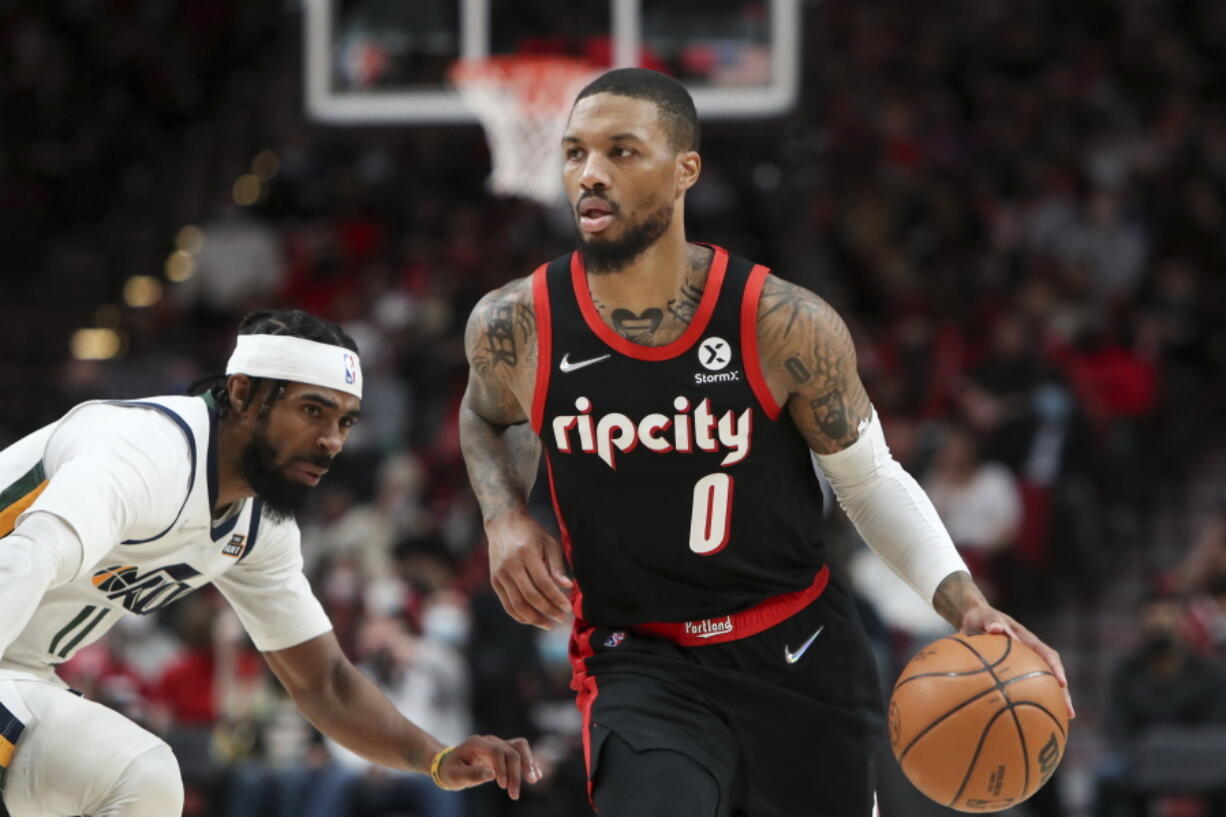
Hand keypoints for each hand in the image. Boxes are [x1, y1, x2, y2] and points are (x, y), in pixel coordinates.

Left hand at [438, 735, 540, 799]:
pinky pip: (521, 753)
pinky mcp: (504, 752)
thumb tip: (492, 774)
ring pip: (520, 747)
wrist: (449, 764)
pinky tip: (536, 775)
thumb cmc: (450, 770)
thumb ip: (472, 774)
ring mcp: (498, 745)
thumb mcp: (455, 775)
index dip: (503, 768)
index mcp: (477, 743)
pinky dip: (529, 763)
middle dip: (516, 772)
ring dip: (528, 763)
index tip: (502, 786)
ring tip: (533, 780)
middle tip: (514, 794)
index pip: (497, 750)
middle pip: (512, 750)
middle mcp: (491, 741)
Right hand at [487, 510, 572, 627]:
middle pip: (530, 596)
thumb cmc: (531, 533)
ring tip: (549, 624)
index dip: (556, 598)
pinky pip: (507, 604)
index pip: (543, 583)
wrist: (503, 524)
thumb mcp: (549, 543)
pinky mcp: (495, 581)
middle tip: (561, 618)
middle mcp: (511, 565)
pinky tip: (533, 620)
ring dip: (534, 618)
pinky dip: (520, 616)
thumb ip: (557, 565)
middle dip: (548, 611)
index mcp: (526, 553)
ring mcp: (500, 574)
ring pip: (517, 604)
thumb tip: (567, 586)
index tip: (568, 608)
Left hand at [960, 605, 1075, 719]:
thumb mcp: (986, 617)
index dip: (1056, 669)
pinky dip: (1029, 703)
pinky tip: (1026, 720)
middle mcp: (1031, 654)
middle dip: (1062, 693)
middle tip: (1069, 712)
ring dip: (1051, 702)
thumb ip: (993, 622)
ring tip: (1060, 722)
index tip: (1062, 683)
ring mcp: (1025, 664)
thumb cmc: (983, 619)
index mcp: (1028, 641)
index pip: (1048, 655)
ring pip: (1042, 684)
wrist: (974, 621)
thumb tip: (997, 629)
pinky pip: (1025, 689)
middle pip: (1051, 675)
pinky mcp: (1014, 673)